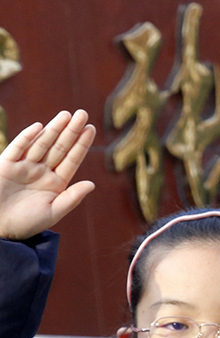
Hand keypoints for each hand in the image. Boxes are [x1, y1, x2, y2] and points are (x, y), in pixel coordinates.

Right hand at [0, 111, 97, 239]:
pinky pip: (17, 148)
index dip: (81, 144)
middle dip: (70, 131)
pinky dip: (27, 137)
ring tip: (66, 115)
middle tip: (83, 114)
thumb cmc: (26, 223)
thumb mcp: (53, 212)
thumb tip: (92, 184)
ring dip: (53, 129)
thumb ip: (72, 198)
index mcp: (56, 182)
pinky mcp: (5, 166)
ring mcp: (23, 167)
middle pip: (59, 147)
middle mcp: (41, 171)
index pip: (72, 159)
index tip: (91, 128)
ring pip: (41, 144)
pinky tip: (39, 126)